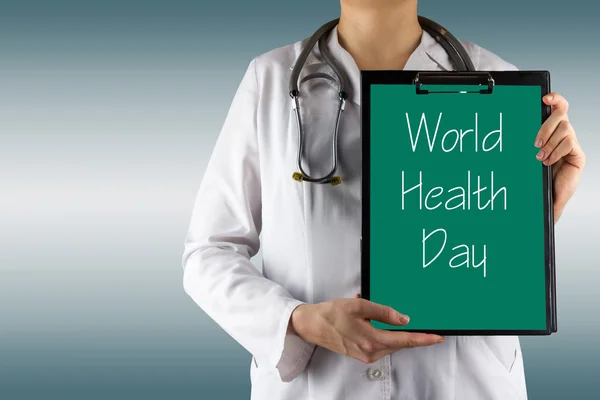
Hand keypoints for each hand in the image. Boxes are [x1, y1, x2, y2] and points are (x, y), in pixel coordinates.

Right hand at [290, 294, 443, 363]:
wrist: (312, 324)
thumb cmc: (331, 314)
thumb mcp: (359, 306)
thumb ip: (384, 312)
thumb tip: (404, 319)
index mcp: (373, 341)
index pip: (406, 340)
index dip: (424, 339)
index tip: (438, 337)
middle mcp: (371, 352)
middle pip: (400, 343)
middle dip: (409, 333)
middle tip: (417, 322)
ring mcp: (365, 354)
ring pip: (390, 343)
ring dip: (391, 330)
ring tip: (378, 312)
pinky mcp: (360, 353)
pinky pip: (379, 343)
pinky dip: (381, 332)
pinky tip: (371, 318)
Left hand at [535, 92, 585, 222]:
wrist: (553, 196)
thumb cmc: (541, 178)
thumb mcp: (528, 162)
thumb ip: (524, 152)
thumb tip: (506, 142)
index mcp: (551, 132)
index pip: (557, 108)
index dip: (554, 99)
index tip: (544, 98)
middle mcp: (563, 135)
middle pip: (560, 115)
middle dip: (546, 126)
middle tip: (535, 144)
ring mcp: (571, 144)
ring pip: (564, 128)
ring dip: (550, 142)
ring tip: (540, 157)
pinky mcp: (578, 154)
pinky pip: (570, 142)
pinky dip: (557, 151)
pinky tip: (550, 161)